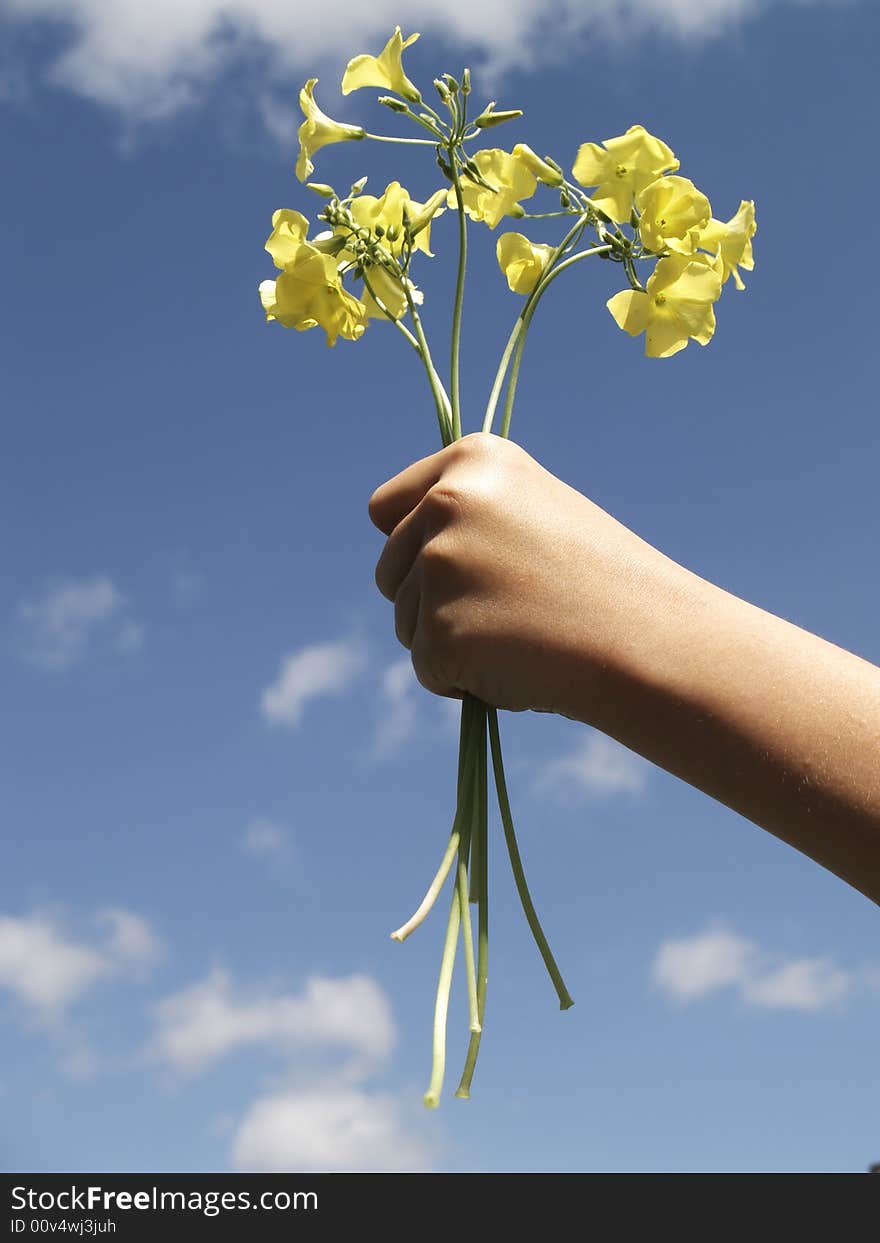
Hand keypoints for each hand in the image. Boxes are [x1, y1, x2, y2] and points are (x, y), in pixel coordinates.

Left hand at [368, 432, 680, 718]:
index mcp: (472, 461)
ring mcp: (439, 567)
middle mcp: (445, 503)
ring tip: (521, 634)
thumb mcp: (534, 513)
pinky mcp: (439, 632)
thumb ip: (469, 516)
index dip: (412, 545)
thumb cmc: (598, 583)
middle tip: (507, 609)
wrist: (645, 640)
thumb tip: (409, 550)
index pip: (385, 509)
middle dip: (430, 600)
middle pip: (388, 571)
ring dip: (449, 642)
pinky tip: (518, 665)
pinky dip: (461, 680)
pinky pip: (426, 668)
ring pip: (405, 623)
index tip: (456, 564)